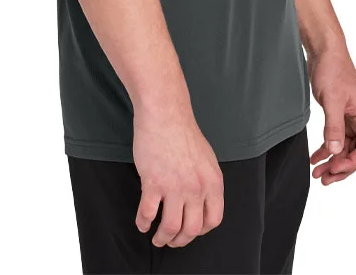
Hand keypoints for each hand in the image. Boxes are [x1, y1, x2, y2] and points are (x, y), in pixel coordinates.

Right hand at [132, 104, 223, 247]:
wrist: (165, 113)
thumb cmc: (183, 132)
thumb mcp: (206, 159)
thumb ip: (205, 181)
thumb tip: (201, 202)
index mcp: (213, 182)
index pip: (213, 219)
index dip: (201, 230)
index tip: (191, 231)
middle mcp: (197, 187)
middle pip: (192, 229)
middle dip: (181, 240)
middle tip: (172, 241)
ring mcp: (175, 186)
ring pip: (170, 227)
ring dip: (162, 238)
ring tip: (157, 238)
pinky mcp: (153, 183)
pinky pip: (147, 214)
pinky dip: (143, 223)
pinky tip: (142, 223)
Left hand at [306, 48, 355, 184]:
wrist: (325, 51)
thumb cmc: (333, 70)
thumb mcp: (332, 100)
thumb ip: (334, 127)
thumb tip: (336, 151)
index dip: (351, 164)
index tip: (334, 170)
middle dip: (340, 167)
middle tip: (323, 179)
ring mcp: (352, 118)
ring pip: (345, 148)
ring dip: (332, 161)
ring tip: (317, 173)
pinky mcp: (341, 115)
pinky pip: (337, 138)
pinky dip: (327, 149)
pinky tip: (316, 157)